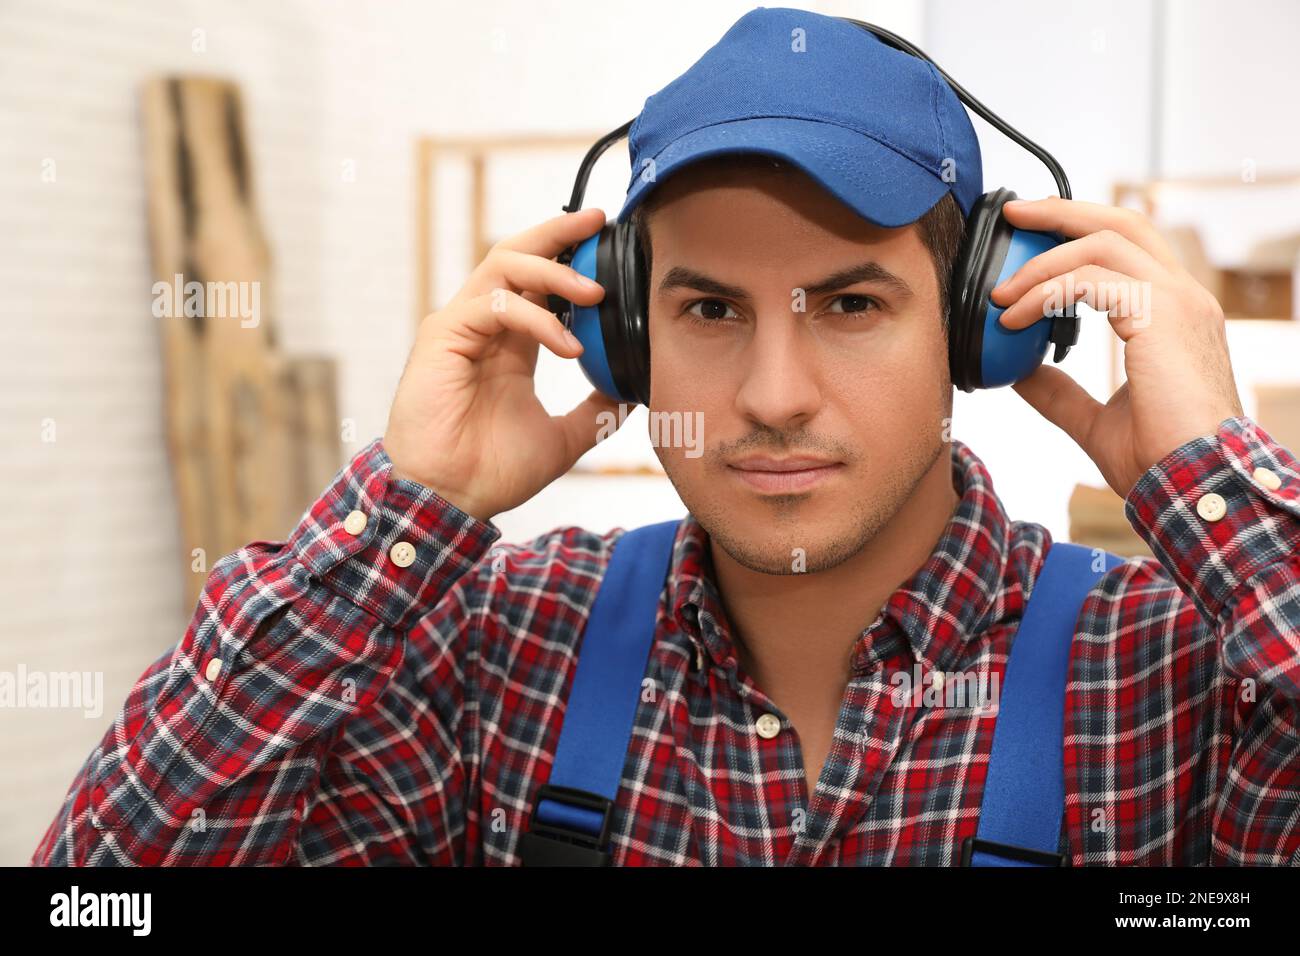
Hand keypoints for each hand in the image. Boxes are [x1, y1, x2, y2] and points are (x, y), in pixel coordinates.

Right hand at [383, 207, 623, 521]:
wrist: (449, 499)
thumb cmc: (491, 470)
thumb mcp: (564, 438)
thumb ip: (595, 411)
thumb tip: (631, 392)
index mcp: (509, 341)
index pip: (539, 280)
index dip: (570, 255)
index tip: (608, 241)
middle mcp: (484, 324)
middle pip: (518, 255)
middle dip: (559, 232)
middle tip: (599, 221)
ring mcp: (461, 325)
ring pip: (505, 266)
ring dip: (555, 272)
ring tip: (595, 292)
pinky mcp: (444, 335)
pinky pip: (494, 304)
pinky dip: (537, 318)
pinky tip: (568, 346)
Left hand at [990, 197, 1244, 498]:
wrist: (1197, 486)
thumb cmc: (1161, 461)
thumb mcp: (1095, 421)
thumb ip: (1059, 392)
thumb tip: (1018, 374)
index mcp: (1173, 314)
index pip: (1127, 248)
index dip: (1078, 234)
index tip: (1030, 233)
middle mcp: (1183, 297)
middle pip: (1121, 223)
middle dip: (1062, 211)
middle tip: (1014, 212)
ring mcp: (1178, 302)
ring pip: (1102, 243)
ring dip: (1042, 261)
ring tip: (1000, 293)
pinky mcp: (1163, 316)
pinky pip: (1091, 280)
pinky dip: (1045, 293)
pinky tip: (1014, 319)